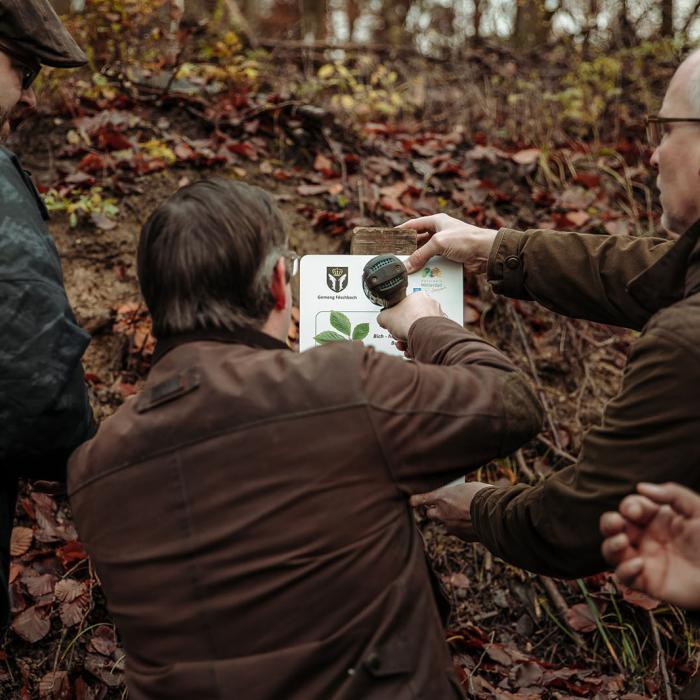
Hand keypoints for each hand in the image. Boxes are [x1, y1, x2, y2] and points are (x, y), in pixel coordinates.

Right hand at [377, 291, 442, 344]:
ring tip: (403, 344)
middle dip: (402, 331)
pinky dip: (417, 345)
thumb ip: (382, 316)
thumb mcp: (385, 317)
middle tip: (397, 335)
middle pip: (411, 320)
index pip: (404, 306)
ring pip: (418, 331)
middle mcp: (430, 306)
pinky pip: (425, 338)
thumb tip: (382, 319)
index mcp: (418, 296)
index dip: (396, 317)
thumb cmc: (410, 322)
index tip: (393, 323)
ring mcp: (437, 319)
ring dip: (408, 340)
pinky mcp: (439, 332)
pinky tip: (410, 349)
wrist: (424, 335)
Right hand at [399, 214, 497, 273]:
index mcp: (437, 221)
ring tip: (407, 267)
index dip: (401, 231)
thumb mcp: (439, 244)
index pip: (414, 224)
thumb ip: (420, 255)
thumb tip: (407, 267)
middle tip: (397, 256)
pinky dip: (429, 267)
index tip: (390, 238)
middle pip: (419, 240)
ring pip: (427, 253)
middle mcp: (440, 231)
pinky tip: (421, 273)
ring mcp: (446, 244)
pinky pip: (435, 262)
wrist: (486, 252)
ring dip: (419, 260)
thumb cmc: (466, 239)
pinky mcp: (451, 256)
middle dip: (409, 249)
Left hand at [410, 482, 493, 540]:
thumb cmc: (482, 495)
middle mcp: (442, 513)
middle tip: (444, 507)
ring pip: (445, 524)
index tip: (412, 501)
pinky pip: (457, 532)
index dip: (415, 500)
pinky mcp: (460, 536)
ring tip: (464, 515)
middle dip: (435, 512)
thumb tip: (457, 497)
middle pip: (431, 514)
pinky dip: (462, 529)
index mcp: (441, 497)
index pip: (419, 499)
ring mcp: (450, 526)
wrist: (494, 513)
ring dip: (451, 521)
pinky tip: (472, 523)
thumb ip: (457, 494)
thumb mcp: (467, 488)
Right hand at [600, 482, 699, 608]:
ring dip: (610, 545)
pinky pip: (624, 577)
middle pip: (613, 527)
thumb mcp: (698, 510)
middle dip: (608, 522)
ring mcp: (644, 560)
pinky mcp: (647, 582)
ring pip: (611, 552)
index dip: (628, 506)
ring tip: (622, 542)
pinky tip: (639, 564)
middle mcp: (645, 538)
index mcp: (655, 519)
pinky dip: (625, 570)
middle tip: (616, 523)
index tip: (636, 511)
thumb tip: (640, 487)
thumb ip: (673, 494)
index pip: (630, 508)